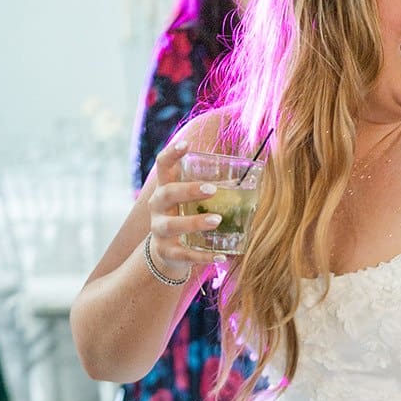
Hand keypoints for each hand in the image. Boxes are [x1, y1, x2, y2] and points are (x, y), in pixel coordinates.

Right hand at [147, 139, 226, 275]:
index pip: (163, 166)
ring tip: (217, 220)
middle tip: (213, 189)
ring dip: (195, 222)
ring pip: (172, 225)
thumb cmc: (184, 218)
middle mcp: (157, 207)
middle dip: (189, 190)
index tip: (186, 144)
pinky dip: (203, 256)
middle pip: (167, 193)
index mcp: (164, 189)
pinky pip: (185, 255)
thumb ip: (208, 190)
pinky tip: (221, 257)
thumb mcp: (189, 202)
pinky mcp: (166, 253)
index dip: (171, 154)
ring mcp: (159, 231)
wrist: (166, 253)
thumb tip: (244, 179)